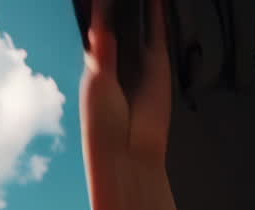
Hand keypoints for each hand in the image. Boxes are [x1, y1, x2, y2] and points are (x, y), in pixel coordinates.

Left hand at [80, 0, 172, 167]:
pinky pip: (160, 34)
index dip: (97, 12)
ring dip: (138, 6)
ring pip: (139, 25)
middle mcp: (117, 61)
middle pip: (119, 24)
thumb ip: (101, 53)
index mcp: (95, 66)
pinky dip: (159, 14)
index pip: (97, 30)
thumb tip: (98, 26)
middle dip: (119, 7)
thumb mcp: (97, 83)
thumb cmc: (103, 124)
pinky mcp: (160, 65)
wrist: (129, 150)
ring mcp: (139, 62)